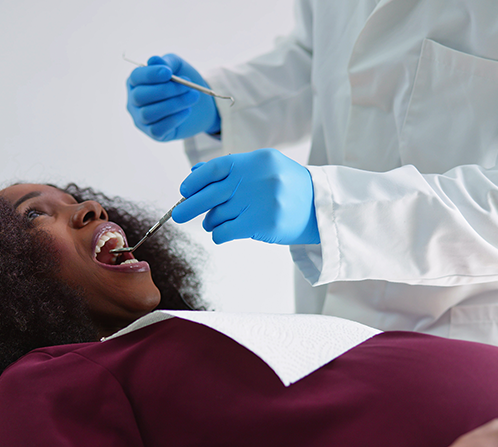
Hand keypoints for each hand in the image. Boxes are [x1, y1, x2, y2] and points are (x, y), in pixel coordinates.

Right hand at [126, 54, 220, 141]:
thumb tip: (153, 60)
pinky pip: (158, 128)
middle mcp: (134, 101)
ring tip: (193, 97)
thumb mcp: (178, 67)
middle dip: (165, 90)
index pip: (136, 77)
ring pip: (149, 113)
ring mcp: (142, 119)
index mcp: (137, 82)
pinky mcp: (154, 133)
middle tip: (187, 85)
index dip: (150, 74)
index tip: (169, 72)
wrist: (201, 105)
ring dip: (174, 104)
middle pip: (140, 96)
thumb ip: (167, 62)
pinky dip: (174, 119)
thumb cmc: (184, 83)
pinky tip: (187, 111)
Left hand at [176, 149, 318, 244]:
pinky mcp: (264, 224)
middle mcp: (258, 178)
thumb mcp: (262, 168)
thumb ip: (230, 170)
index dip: (195, 181)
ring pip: (218, 214)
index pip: (216, 168)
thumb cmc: (286, 187)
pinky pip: (226, 231)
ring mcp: (262, 201)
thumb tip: (194, 173)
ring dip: (210, 221)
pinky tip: (222, 233)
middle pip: (211, 194)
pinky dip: (218, 234)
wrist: (319, 207)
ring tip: (214, 222)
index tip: (184, 191)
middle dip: (189, 206)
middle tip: (178, 215)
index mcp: (256, 160)